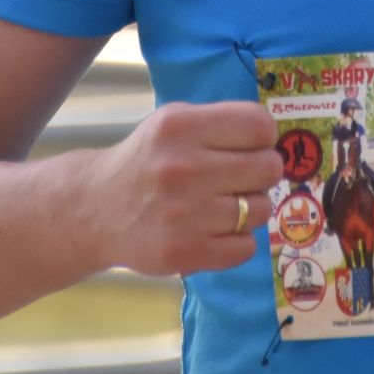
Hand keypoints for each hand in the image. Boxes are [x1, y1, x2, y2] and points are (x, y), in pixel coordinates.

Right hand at [80, 100, 283, 277]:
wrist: (96, 209)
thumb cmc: (148, 159)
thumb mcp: (174, 121)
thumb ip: (222, 122)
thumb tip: (277, 139)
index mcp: (181, 126)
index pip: (259, 125)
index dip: (263, 136)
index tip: (251, 145)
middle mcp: (183, 168)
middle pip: (268, 167)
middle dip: (262, 171)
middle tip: (242, 176)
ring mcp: (184, 214)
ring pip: (261, 209)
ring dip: (251, 208)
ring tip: (224, 204)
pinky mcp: (185, 252)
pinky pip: (246, 247)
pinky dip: (237, 240)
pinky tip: (215, 229)